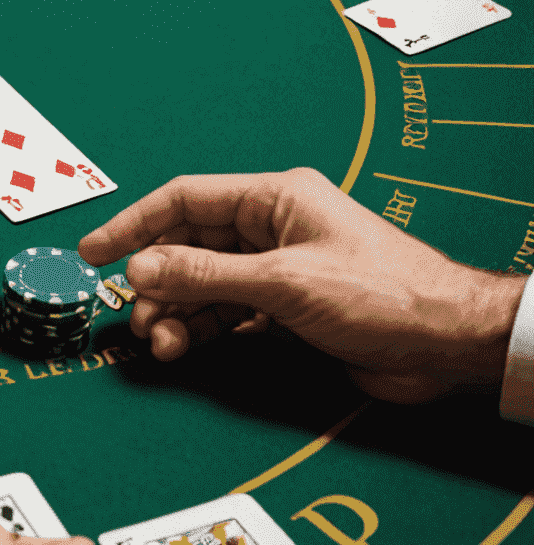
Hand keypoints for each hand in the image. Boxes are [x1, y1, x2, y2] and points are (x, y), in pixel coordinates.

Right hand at [77, 167, 523, 400]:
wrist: (450, 344)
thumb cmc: (383, 294)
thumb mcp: (282, 282)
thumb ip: (205, 276)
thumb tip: (140, 270)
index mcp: (275, 198)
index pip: (185, 199)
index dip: (134, 224)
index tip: (94, 253)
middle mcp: (272, 229)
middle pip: (189, 246)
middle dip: (157, 281)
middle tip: (135, 315)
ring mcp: (279, 270)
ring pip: (204, 285)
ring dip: (177, 313)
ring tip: (163, 343)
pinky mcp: (288, 309)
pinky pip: (227, 313)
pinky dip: (202, 329)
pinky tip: (187, 346)